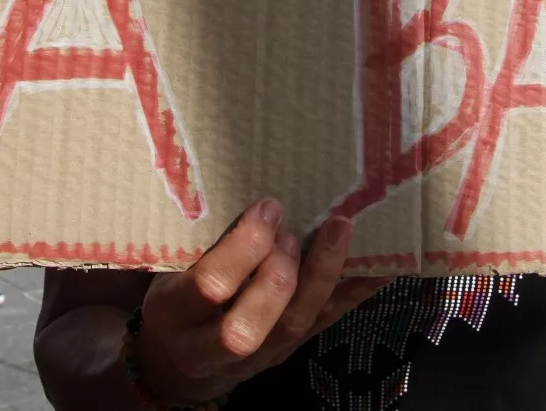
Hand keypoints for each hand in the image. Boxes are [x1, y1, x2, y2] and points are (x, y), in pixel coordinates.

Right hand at [133, 200, 389, 403]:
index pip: (208, 287)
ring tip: (339, 229)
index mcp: (172, 312)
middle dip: (278, 276)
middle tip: (292, 232)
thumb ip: (196, 242)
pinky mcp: (286, 353)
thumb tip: (244, 182)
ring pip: (291, 327)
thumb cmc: (173, 297)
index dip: (242, 249)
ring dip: (320, 277)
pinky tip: (379, 262)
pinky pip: (324, 324)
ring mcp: (253, 356)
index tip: (266, 207)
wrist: (177, 365)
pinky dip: (353, 292)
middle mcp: (208, 346)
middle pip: (247, 327)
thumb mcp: (166, 271)